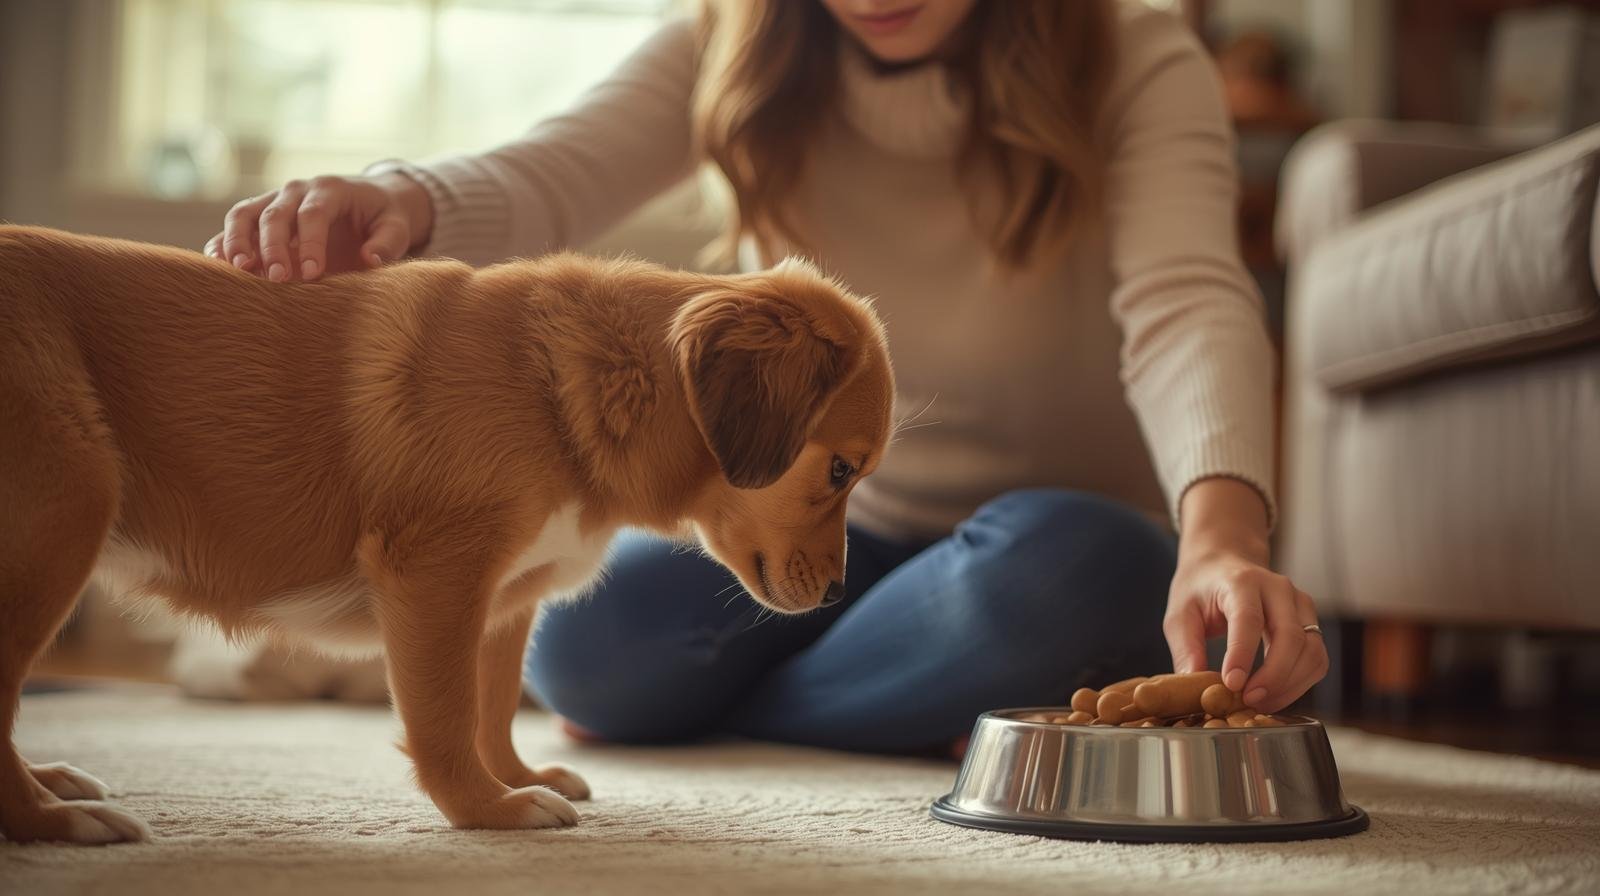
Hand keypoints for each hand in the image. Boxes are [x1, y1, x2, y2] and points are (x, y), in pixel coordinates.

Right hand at [203, 172, 432, 281]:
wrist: (369, 200)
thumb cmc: (383, 216)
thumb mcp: (397, 226)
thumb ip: (388, 242)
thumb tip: (370, 260)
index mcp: (330, 190)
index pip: (313, 214)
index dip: (310, 242)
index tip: (312, 273)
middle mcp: (296, 190)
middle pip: (275, 214)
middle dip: (273, 247)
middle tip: (278, 279)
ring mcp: (274, 200)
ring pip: (245, 214)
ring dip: (238, 241)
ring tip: (239, 270)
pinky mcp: (260, 215)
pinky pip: (235, 226)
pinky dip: (224, 243)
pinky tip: (219, 266)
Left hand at [1162, 478, 1327, 712]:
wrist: (1224, 562)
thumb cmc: (1200, 590)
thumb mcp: (1180, 614)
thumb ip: (1186, 649)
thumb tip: (1196, 685)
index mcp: (1241, 582)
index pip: (1248, 619)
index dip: (1243, 654)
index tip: (1232, 684)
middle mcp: (1278, 589)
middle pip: (1290, 637)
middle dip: (1273, 676)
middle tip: (1248, 700)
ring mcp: (1300, 603)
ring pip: (1312, 651)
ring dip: (1290, 685)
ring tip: (1259, 702)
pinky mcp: (1310, 621)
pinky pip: (1317, 658)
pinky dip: (1300, 683)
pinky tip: (1274, 694)